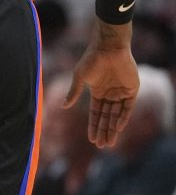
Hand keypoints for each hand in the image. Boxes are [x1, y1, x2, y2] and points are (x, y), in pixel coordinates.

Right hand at [65, 22, 137, 147]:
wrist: (108, 48)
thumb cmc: (91, 60)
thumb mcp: (80, 78)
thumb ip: (73, 93)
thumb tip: (62, 107)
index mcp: (97, 92)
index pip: (96, 113)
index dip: (94, 126)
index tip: (92, 139)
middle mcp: (110, 94)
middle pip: (107, 117)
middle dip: (104, 131)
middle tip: (102, 146)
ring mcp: (121, 93)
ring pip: (117, 115)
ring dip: (113, 128)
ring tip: (110, 142)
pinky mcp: (132, 90)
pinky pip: (128, 107)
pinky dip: (123, 117)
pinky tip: (118, 127)